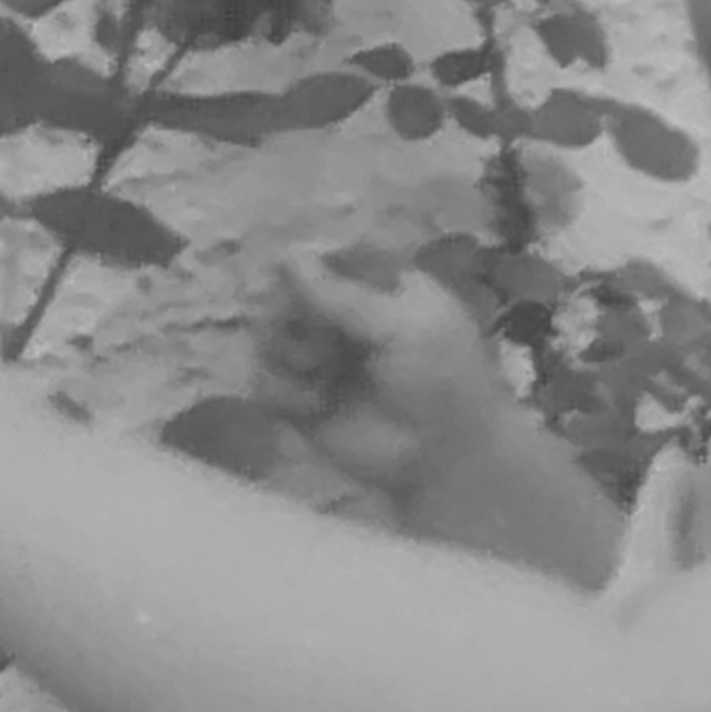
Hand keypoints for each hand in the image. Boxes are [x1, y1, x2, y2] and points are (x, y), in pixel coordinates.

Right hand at [255, 248, 512, 497]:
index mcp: (380, 287)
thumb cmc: (442, 381)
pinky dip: (280, 391)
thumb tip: (286, 253)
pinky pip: (263, 382)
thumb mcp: (403, 326)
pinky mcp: (301, 402)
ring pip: (269, 335)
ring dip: (287, 352)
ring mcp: (321, 358)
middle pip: (287, 294)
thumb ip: (341, 294)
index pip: (326, 258)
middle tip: (318, 341)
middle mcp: (344, 317)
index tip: (308, 288)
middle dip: (293, 314)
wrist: (447, 458)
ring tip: (318, 373)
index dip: (309, 270)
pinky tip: (311, 405)